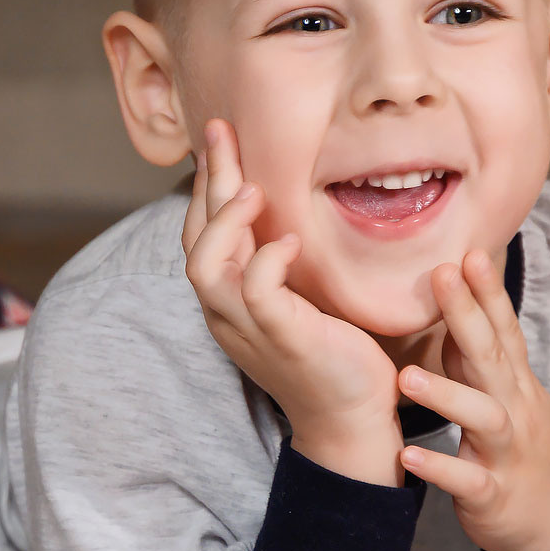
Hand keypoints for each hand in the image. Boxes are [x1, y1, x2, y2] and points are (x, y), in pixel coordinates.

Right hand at [183, 121, 402, 484]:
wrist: (353, 420)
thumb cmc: (336, 357)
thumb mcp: (304, 300)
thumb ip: (286, 265)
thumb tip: (291, 218)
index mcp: (229, 303)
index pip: (201, 235)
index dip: (207, 187)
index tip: (220, 142)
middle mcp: (226, 314)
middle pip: (195, 239)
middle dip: (207, 181)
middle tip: (220, 130)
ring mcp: (248, 329)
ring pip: (206, 265)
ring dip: (227, 220)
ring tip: (253, 188)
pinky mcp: (280, 338)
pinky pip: (256, 292)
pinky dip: (267, 261)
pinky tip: (288, 240)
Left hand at [397, 249, 549, 550]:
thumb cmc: (525, 451)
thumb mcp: (512, 400)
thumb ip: (482, 361)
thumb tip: (455, 311)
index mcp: (516, 386)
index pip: (505, 331)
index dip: (489, 293)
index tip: (469, 252)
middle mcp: (516, 411)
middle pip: (494, 358)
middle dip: (468, 317)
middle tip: (440, 276)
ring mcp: (506, 452)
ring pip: (482, 417)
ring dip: (447, 396)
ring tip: (406, 376)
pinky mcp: (494, 495)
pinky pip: (468, 480)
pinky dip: (440, 468)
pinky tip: (408, 457)